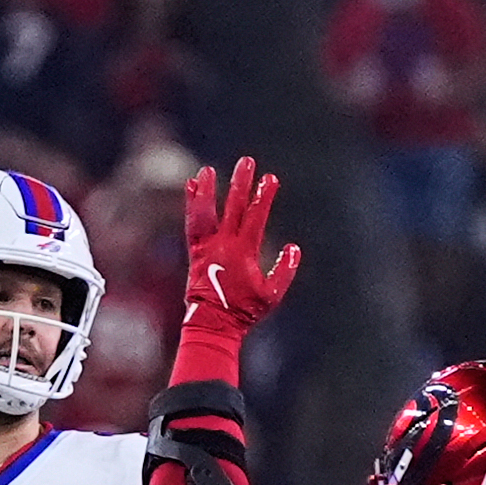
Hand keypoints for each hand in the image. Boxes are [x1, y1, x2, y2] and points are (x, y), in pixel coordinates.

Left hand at [182, 158, 300, 337]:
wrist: (213, 323)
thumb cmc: (244, 311)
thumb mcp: (272, 295)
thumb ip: (284, 271)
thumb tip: (294, 248)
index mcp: (243, 252)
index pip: (255, 218)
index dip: (263, 197)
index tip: (269, 179)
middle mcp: (223, 245)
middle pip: (233, 207)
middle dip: (241, 183)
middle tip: (247, 161)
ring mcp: (207, 247)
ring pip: (206, 213)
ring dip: (207, 191)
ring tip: (207, 170)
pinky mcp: (195, 252)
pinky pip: (192, 225)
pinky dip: (192, 205)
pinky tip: (192, 188)